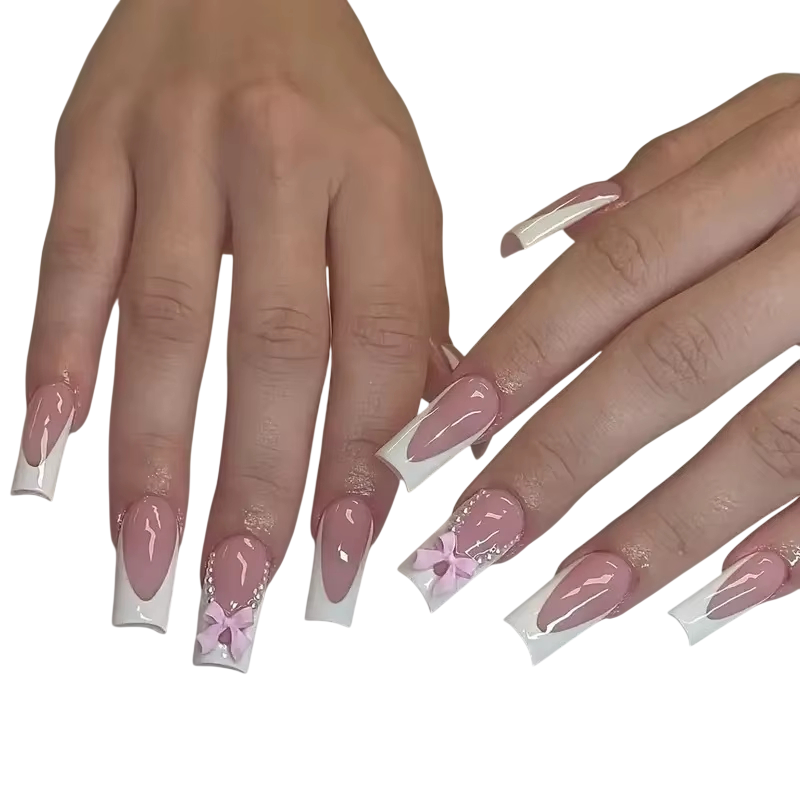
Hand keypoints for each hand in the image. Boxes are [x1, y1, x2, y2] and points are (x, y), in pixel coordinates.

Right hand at [13, 0, 458, 667]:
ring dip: (153, 451)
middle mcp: (281, 159)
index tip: (346, 549)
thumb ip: (410, 312)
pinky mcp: (91, 141)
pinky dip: (57, 359)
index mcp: (379, 177)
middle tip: (246, 587)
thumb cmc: (334, 107)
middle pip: (271, 345)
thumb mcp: (401, 194)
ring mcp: (175, 146)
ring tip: (153, 553)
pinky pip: (68, 261)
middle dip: (258, 481)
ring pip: (161, 318)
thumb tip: (424, 438)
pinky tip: (51, 447)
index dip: (362, 455)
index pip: (379, 339)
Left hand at [380, 74, 799, 657]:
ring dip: (660, 532)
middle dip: (562, 459)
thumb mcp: (782, 123)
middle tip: (477, 535)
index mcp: (779, 158)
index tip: (443, 431)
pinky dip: (798, 543)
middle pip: (669, 360)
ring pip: (767, 438)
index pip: (614, 270)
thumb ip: (668, 179)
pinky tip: (721, 597)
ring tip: (571, 597)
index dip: (522, 356)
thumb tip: (538, 242)